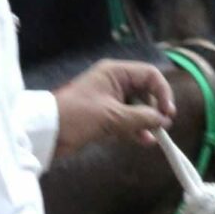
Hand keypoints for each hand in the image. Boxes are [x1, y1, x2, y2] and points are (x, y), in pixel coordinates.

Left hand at [53, 59, 175, 159]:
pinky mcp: (105, 116)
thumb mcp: (112, 116)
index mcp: (115, 73)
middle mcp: (114, 82)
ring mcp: (110, 99)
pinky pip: (127, 120)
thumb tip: (163, 120)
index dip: (162, 92)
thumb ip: (140, 117)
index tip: (167, 113)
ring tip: (155, 136)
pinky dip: (136, 129)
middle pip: (145, 91)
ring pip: (137, 107)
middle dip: (155, 108)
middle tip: (162, 125)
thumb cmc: (78, 116)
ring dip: (146, 121)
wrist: (47, 132)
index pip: (149, 75)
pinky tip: (145, 140)